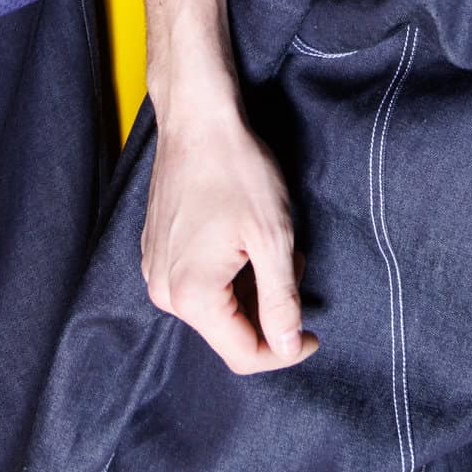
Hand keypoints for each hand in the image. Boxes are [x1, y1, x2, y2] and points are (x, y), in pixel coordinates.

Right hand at [142, 91, 318, 375]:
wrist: (197, 118)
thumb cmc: (236, 170)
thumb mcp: (273, 238)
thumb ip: (281, 301)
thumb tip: (289, 347)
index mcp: (190, 295)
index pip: (243, 353)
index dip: (286, 350)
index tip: (316, 334)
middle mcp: (163, 291)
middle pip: (228, 330)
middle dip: (269, 307)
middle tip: (296, 262)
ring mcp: (155, 270)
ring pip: (216, 306)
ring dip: (251, 287)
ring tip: (270, 241)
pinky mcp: (156, 251)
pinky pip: (198, 283)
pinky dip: (230, 273)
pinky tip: (244, 236)